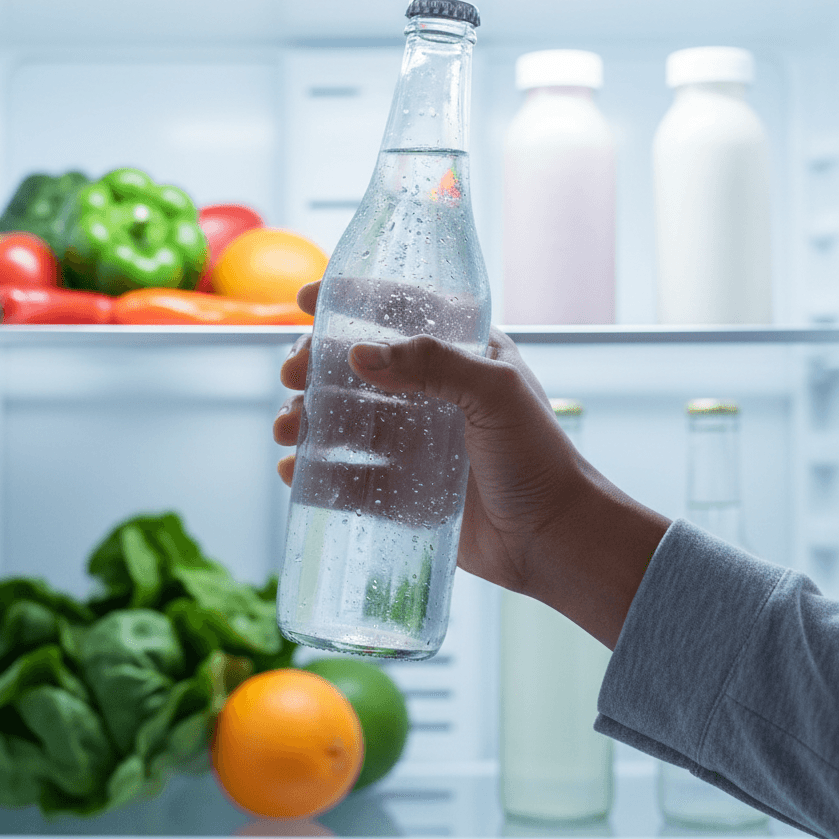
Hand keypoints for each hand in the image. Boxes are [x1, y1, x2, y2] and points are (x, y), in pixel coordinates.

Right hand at [274, 282, 669, 648]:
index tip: (306, 300)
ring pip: (345, 420)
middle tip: (291, 376)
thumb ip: (435, 364)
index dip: (351, 301)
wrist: (553, 538)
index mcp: (461, 355)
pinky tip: (294, 471)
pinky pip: (350, 473)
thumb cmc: (538, 458)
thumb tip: (359, 354)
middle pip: (358, 367)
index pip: (400, 314)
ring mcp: (415, 442)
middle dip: (315, 366)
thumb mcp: (496, 393)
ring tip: (285, 429)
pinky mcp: (404, 488)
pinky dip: (317, 470)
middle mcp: (432, 393)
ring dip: (307, 418)